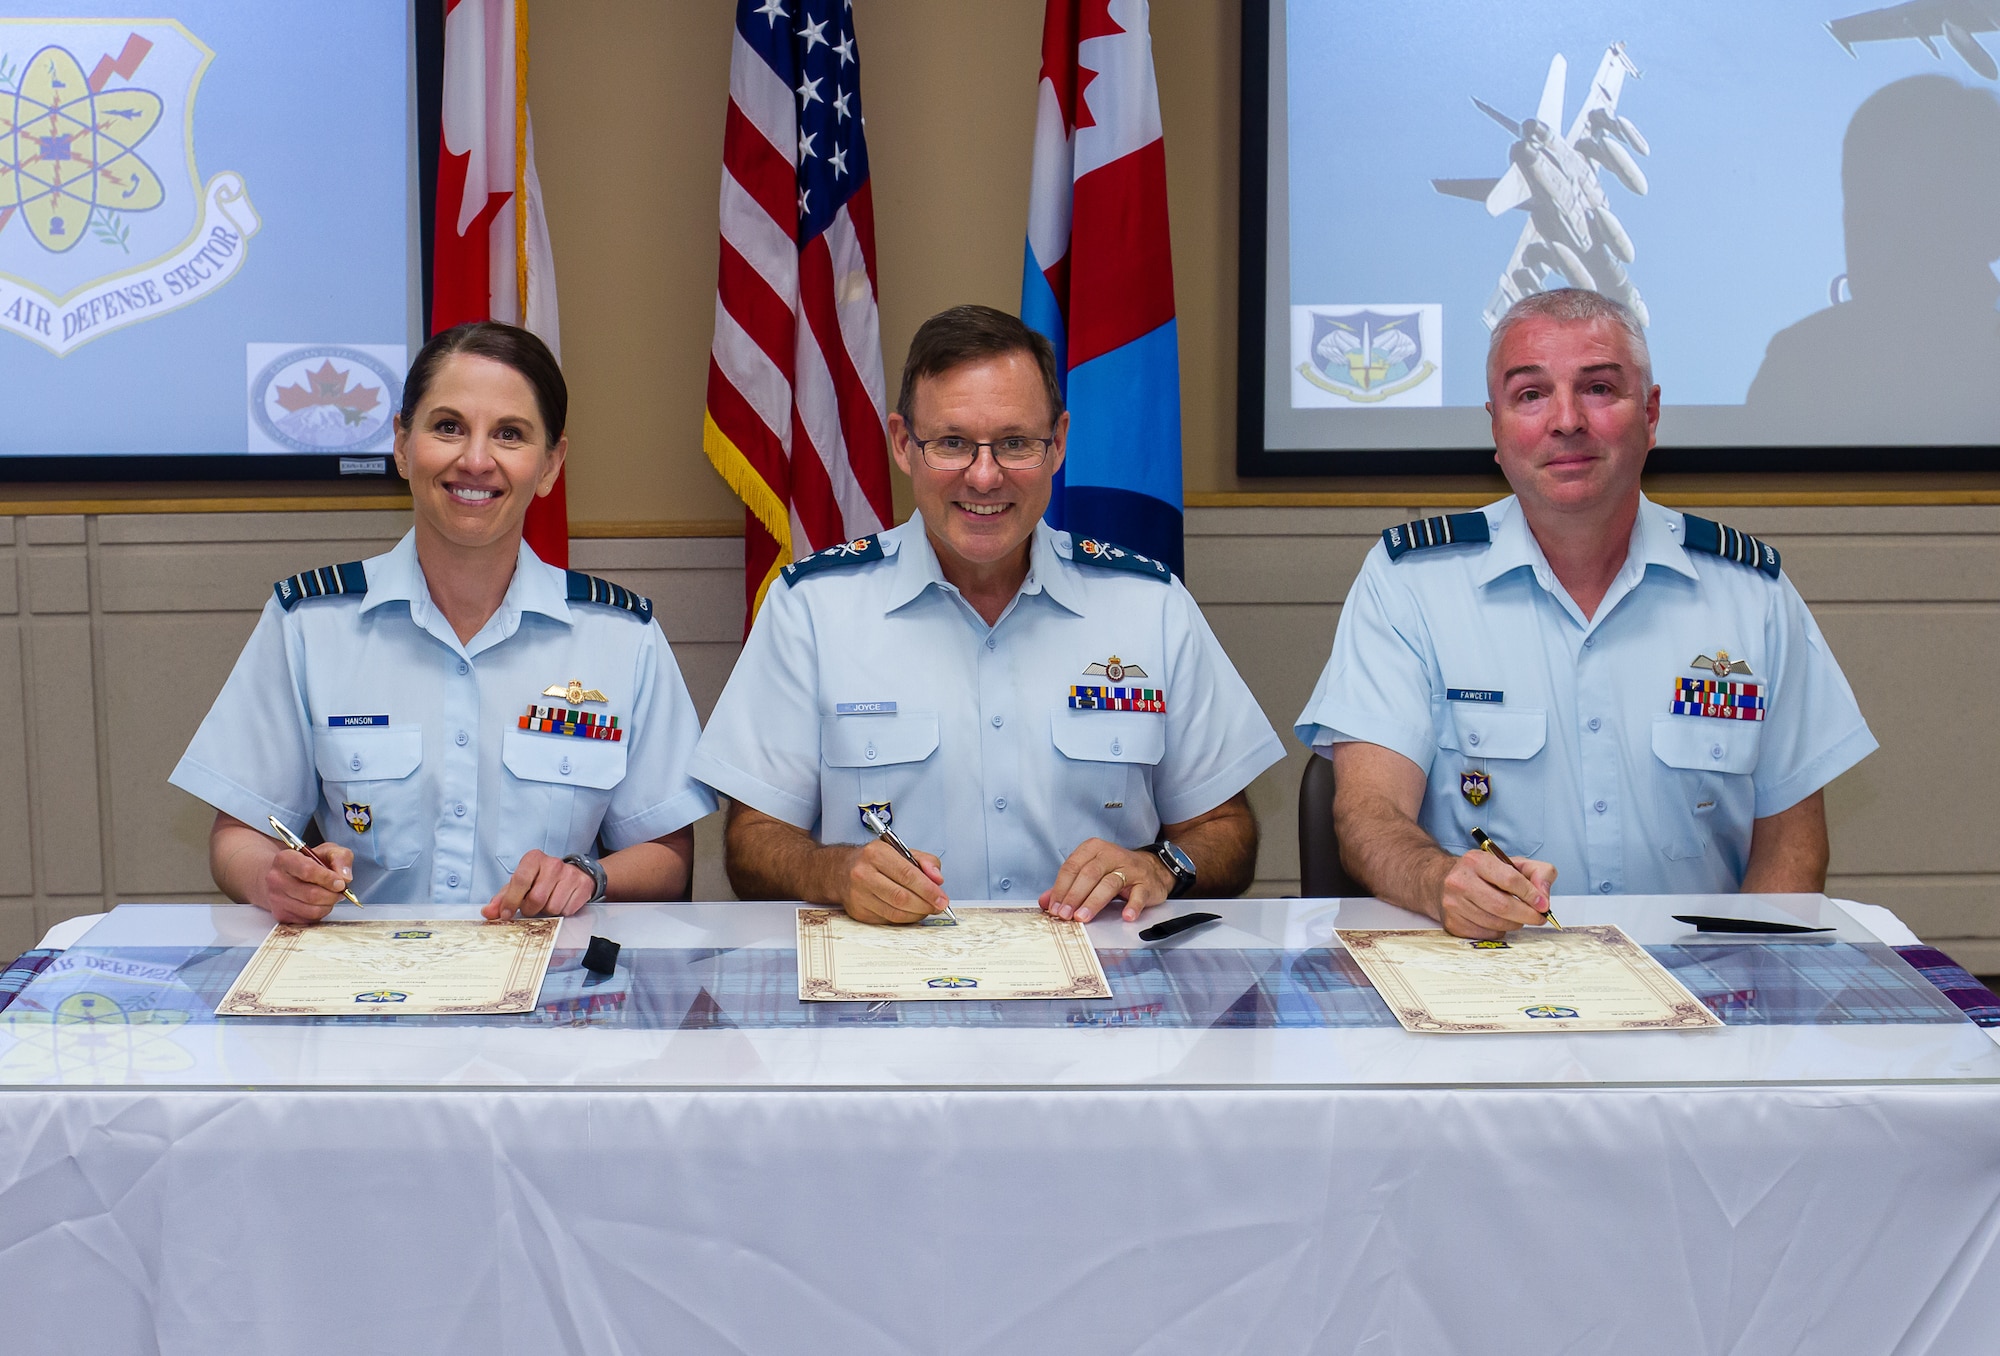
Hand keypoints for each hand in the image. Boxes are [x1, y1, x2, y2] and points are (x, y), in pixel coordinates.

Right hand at [261, 844, 353, 924]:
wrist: (286, 875)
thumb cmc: (308, 862)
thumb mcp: (327, 851)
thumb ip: (340, 857)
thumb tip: (345, 877)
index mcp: (285, 859)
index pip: (308, 871)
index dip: (329, 879)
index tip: (341, 883)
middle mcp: (276, 880)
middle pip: (312, 894)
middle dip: (333, 894)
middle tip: (340, 891)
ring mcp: (276, 899)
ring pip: (312, 910)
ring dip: (329, 904)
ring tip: (331, 896)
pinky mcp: (281, 915)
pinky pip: (309, 919)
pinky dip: (321, 912)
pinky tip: (321, 903)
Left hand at [484, 850, 596, 919]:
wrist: (574, 873)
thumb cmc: (542, 879)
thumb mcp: (520, 884)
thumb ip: (502, 898)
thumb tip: (488, 912)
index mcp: (534, 859)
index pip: (520, 880)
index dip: (511, 901)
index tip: (506, 914)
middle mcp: (553, 864)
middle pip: (536, 898)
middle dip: (531, 910)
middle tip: (531, 907)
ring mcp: (570, 874)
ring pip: (553, 907)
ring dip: (547, 912)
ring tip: (547, 903)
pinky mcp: (582, 886)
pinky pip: (567, 910)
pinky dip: (561, 912)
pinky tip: (561, 902)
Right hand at [840, 840, 948, 924]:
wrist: (842, 870)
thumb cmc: (875, 860)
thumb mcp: (900, 850)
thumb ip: (924, 861)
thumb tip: (938, 879)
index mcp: (876, 853)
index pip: (907, 875)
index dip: (928, 889)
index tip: (942, 898)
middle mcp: (863, 873)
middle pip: (902, 896)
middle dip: (925, 904)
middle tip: (938, 906)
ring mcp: (858, 895)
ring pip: (895, 912)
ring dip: (917, 914)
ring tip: (927, 909)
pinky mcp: (858, 911)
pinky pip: (888, 920)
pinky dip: (904, 918)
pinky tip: (911, 912)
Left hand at [1040, 839, 1173, 923]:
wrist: (1151, 869)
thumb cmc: (1115, 871)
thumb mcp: (1090, 873)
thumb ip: (1067, 886)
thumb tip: (1045, 901)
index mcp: (1093, 849)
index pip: (1072, 867)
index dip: (1061, 888)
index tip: (1054, 907)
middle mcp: (1111, 855)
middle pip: (1089, 874)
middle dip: (1074, 896)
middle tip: (1065, 915)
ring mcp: (1130, 868)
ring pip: (1109, 884)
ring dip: (1094, 902)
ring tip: (1083, 917)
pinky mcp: (1145, 882)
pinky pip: (1138, 894)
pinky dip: (1132, 905)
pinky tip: (1126, 916)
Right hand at [1436, 849, 1558, 939]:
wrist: (1442, 882)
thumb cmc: (1483, 874)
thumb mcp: (1512, 863)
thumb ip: (1538, 872)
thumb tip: (1543, 897)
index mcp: (1476, 861)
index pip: (1510, 879)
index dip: (1531, 895)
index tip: (1543, 905)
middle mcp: (1460, 881)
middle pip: (1503, 906)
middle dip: (1527, 915)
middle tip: (1538, 917)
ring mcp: (1453, 904)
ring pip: (1496, 923)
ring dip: (1514, 924)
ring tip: (1516, 916)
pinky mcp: (1452, 923)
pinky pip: (1486, 934)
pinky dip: (1499, 931)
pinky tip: (1497, 920)